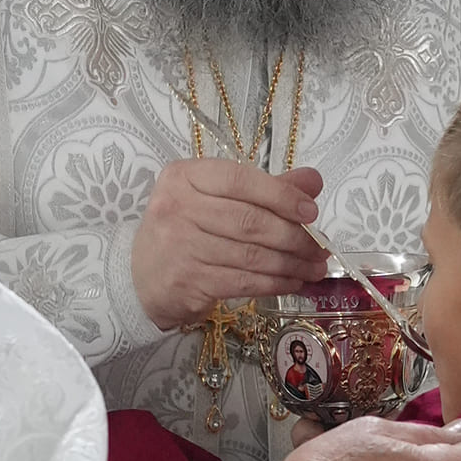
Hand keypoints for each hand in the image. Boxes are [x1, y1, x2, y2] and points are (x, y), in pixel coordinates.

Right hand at [131, 159, 327, 329]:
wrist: (141, 278)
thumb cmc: (185, 231)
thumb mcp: (215, 200)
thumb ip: (264, 189)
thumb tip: (313, 181)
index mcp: (185, 176)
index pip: (240, 179)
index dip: (280, 195)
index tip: (311, 211)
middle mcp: (178, 207)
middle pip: (249, 221)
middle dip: (294, 237)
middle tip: (319, 248)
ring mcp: (181, 246)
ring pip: (250, 255)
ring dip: (290, 264)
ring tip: (313, 268)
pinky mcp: (188, 281)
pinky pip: (243, 281)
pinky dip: (274, 283)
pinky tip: (292, 282)